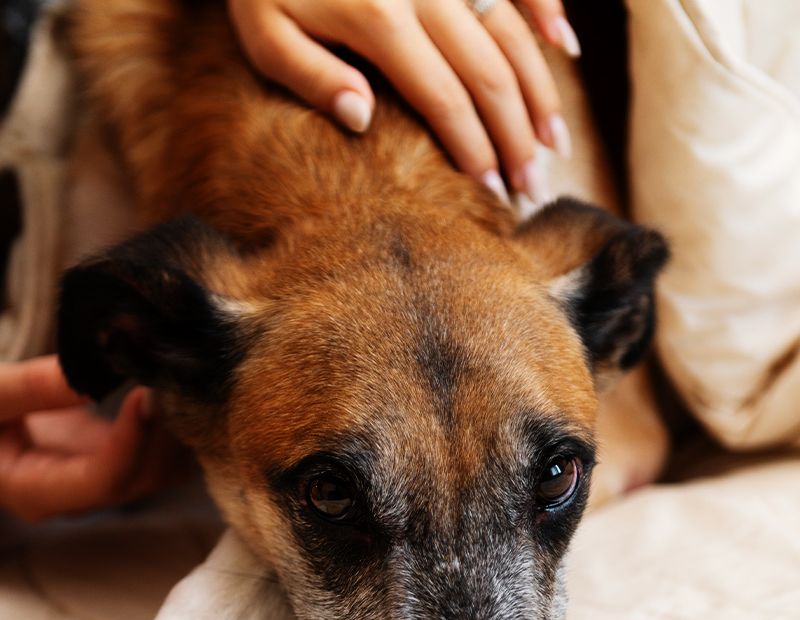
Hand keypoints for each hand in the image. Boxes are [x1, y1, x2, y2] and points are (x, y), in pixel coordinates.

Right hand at [0, 356, 184, 521]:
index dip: (134, 439)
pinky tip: (172, 388)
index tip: (145, 392)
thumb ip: (33, 389)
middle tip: (168, 376)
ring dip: (176, 429)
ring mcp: (103, 482)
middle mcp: (78, 498)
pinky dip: (177, 425)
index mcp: (37, 491)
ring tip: (173, 379)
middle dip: (161, 431)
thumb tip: (86, 374)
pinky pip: (166, 455)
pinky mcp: (121, 461)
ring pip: (165, 472)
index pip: (105, 480)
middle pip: (143, 478)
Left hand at [227, 0, 577, 202]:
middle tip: (532, 187)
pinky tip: (565, 47)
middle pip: (489, 74)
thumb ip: (312, 78)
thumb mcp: (266, 34)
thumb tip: (363, 120)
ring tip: (555, 144)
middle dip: (516, 137)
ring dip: (540, 91)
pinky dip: (545, 8)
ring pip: (511, 33)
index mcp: (380, 21)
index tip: (493, 193)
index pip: (445, 100)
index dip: (475, 151)